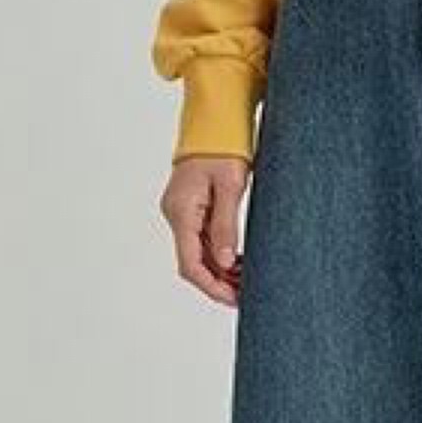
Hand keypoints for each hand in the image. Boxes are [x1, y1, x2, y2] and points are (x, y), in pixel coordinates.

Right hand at [161, 155, 249, 306]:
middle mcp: (176, 215)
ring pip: (197, 253)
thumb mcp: (231, 188)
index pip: (190, 263)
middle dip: (217, 282)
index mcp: (182, 212)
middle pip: (192, 262)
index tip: (233, 298)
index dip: (211, 285)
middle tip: (246, 293)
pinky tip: (236, 262)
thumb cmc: (223, 149)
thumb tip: (223, 262)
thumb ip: (226, 227)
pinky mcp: (189, 209)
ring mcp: (181, 213)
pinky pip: (200, 240)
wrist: (214, 124)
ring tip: (246, 280)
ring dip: (219, 270)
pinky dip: (217, 254)